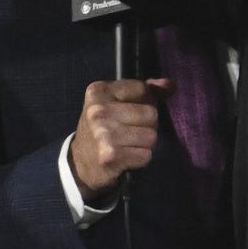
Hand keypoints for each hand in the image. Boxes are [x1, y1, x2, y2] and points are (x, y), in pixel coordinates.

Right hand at [68, 77, 170, 199]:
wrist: (79, 163)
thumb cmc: (103, 129)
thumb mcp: (116, 102)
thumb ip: (144, 91)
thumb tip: (168, 85)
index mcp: (99, 91)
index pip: (143, 89)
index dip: (145, 101)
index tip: (132, 111)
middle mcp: (98, 111)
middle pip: (151, 113)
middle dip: (147, 125)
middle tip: (130, 132)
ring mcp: (103, 133)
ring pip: (151, 136)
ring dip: (145, 144)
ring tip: (129, 145)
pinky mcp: (110, 155)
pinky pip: (145, 155)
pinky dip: (140, 159)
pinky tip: (126, 157)